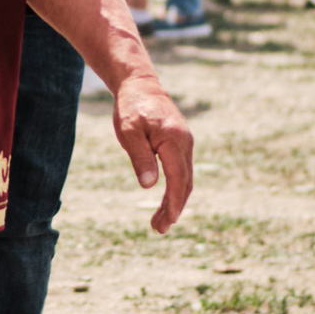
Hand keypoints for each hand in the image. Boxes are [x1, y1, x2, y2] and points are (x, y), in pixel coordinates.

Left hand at [110, 70, 194, 233]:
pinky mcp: (180, 144)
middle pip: (184, 183)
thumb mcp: (129, 132)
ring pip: (184, 178)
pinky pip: (181, 170)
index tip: (168, 221)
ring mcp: (185, 144)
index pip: (178, 178)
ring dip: (175, 201)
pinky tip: (165, 200)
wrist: (139, 84)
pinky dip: (175, 188)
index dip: (174, 202)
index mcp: (174, 140)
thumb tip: (150, 186)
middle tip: (159, 229)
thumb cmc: (131, 106)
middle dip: (174, 208)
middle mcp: (185, 143)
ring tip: (160, 222)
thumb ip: (140, 157)